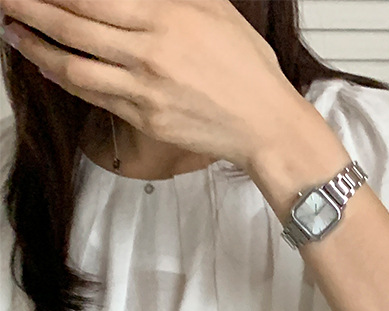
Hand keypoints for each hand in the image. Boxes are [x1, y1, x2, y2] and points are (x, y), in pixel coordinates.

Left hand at [0, 0, 305, 172]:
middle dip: (30, 8)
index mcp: (165, 17)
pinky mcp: (144, 118)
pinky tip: (47, 64)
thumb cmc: (248, 70)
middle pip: (72, 24)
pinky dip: (64, 77)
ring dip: (35, 45)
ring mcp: (144, 88)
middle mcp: (149, 51)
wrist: (267, 125)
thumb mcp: (215, 10)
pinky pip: (93, 95)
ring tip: (12, 30)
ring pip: (73, 64)